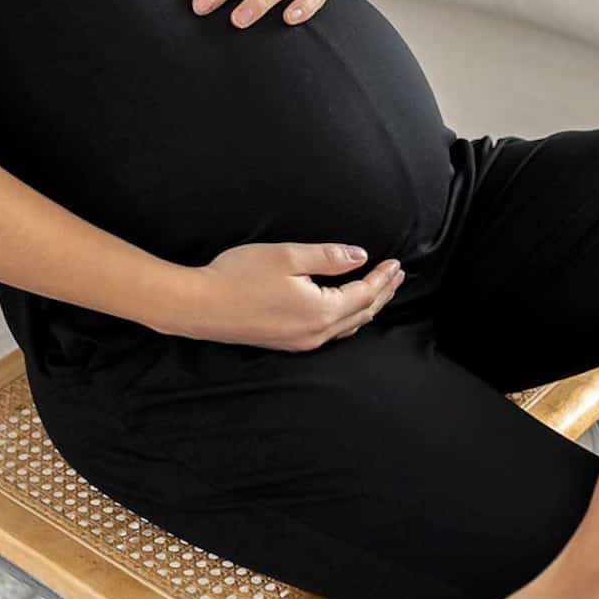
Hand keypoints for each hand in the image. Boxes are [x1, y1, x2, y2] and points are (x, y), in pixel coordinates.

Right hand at [180, 242, 405, 351]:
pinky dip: (348, 317)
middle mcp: (316, 333)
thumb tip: (360, 256)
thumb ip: (328, 257)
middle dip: (382, 293)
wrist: (200, 306)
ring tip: (380, 290)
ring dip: (367, 306)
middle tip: (397, 275)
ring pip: (347, 326)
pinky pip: (331, 332)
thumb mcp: (287, 256)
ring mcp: (301, 342)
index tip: (396, 263)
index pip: (364, 294)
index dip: (382, 278)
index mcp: (321, 311)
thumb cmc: (239, 276)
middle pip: (361, 314)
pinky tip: (347, 309)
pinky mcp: (287, 342)